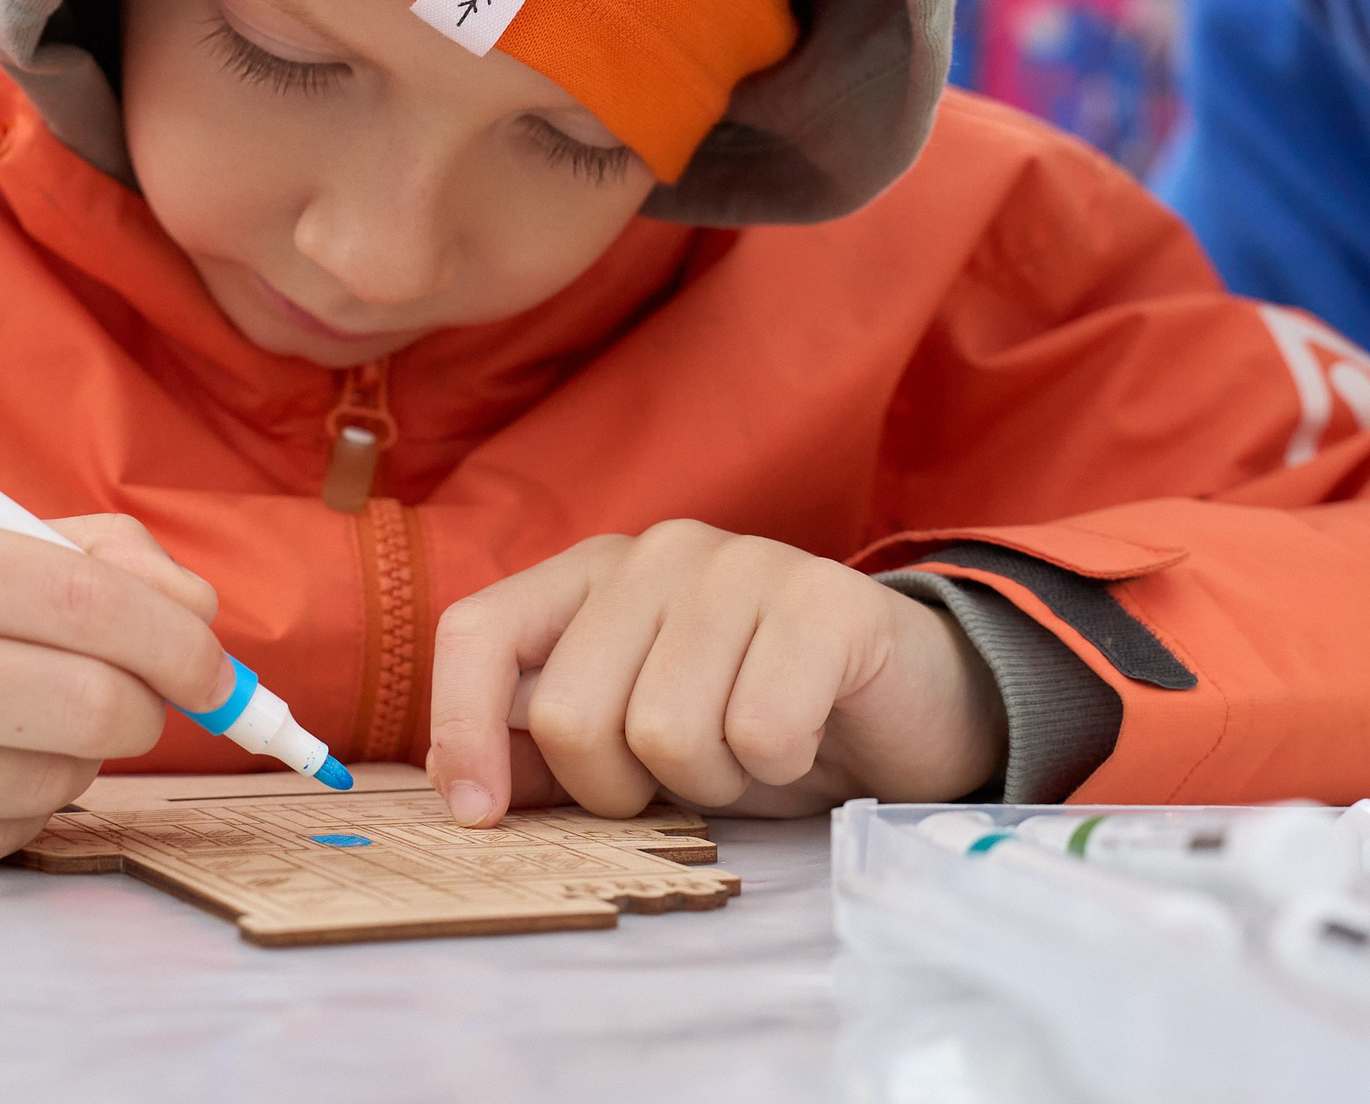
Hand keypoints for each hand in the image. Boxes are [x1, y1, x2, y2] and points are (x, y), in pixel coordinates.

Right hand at [0, 506, 228, 879]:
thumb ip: (82, 556)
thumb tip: (202, 611)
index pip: (90, 607)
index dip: (180, 643)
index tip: (214, 666)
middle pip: (90, 708)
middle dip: (141, 705)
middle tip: (124, 693)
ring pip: (54, 784)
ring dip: (74, 757)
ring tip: (19, 719)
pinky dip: (15, 804)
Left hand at [426, 522, 1005, 826]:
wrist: (908, 707)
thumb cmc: (754, 722)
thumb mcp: (635, 741)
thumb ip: (548, 748)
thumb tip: (466, 791)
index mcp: (590, 575)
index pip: (479, 630)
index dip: (462, 729)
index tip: (480, 816)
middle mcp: (656, 552)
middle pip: (571, 714)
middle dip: (621, 787)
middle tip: (682, 776)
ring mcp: (741, 563)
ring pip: (665, 733)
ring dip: (710, 782)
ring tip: (747, 750)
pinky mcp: (825, 600)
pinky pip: (759, 731)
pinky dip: (778, 766)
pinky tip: (804, 736)